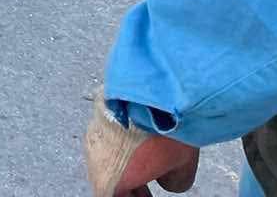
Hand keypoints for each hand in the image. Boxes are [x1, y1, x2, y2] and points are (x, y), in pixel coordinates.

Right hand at [85, 95, 199, 195]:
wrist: (155, 89)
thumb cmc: (165, 133)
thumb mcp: (181, 168)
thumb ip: (174, 183)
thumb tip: (168, 180)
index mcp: (109, 180)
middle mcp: (94, 157)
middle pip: (109, 180)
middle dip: (129, 187)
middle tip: (146, 189)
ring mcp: (94, 131)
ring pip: (108, 157)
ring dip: (126, 165)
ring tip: (149, 165)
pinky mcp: (99, 112)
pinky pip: (109, 136)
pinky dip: (124, 145)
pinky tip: (144, 140)